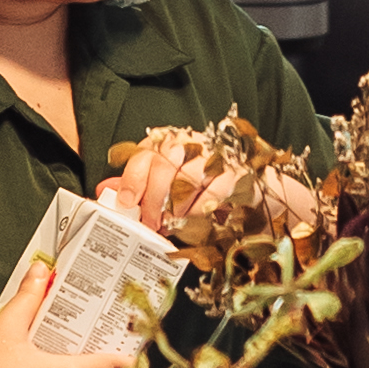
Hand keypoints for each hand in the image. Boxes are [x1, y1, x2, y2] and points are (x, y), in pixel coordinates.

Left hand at [113, 123, 318, 253]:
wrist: (261, 192)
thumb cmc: (210, 191)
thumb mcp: (173, 185)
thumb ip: (142, 184)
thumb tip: (106, 189)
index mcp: (174, 142)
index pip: (146, 153)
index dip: (131, 178)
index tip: (123, 203)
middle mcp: (193, 143)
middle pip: (163, 165)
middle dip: (151, 199)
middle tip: (150, 223)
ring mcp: (216, 157)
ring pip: (184, 181)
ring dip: (174, 209)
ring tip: (172, 225)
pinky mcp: (235, 174)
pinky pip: (209, 194)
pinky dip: (199, 212)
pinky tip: (197, 221)